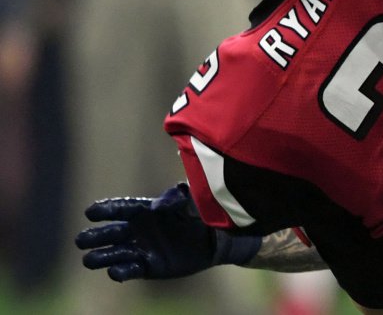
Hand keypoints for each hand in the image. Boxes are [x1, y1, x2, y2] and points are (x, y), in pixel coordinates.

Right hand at [76, 183, 216, 280]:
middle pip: (110, 232)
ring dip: (101, 256)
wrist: (213, 238)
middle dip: (95, 236)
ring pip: (114, 253)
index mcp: (145, 210)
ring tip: (89, 259)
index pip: (121, 208)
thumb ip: (178, 198)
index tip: (90, 212)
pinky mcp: (147, 266)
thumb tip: (161, 202)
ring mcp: (141, 248)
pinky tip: (114, 272)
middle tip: (80, 240)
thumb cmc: (201, 214)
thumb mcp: (192, 201)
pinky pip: (129, 270)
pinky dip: (120, 272)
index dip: (105, 210)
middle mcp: (138, 229)